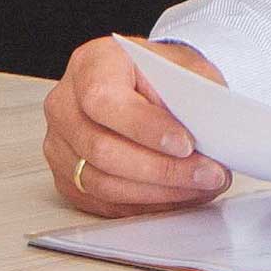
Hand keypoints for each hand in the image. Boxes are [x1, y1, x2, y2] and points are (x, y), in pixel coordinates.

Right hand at [43, 36, 231, 216]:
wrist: (153, 87)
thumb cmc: (165, 77)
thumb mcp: (188, 69)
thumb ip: (194, 95)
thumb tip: (210, 133)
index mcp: (91, 64)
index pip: (104, 101)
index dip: (144, 128)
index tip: (185, 144)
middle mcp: (65, 104)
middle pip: (101, 149)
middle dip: (163, 169)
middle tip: (207, 173)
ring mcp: (61, 144)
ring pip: (102, 182)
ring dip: (160, 192)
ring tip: (202, 187)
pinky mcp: (68, 177)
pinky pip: (104, 202)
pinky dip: (148, 205)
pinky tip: (180, 196)